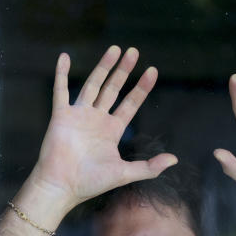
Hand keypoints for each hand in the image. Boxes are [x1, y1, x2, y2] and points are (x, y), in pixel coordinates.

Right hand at [28, 45, 177, 210]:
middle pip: (113, 88)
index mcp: (112, 130)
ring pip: (93, 84)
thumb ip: (149, 167)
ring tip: (114, 49)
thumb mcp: (124, 173)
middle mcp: (97, 119)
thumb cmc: (90, 183)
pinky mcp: (61, 115)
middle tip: (133, 51)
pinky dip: (62, 74)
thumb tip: (175, 160)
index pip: (131, 103)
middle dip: (123, 70)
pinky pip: (61, 90)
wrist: (61, 186)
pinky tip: (64, 57)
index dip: (141, 88)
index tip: (152, 71)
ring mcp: (79, 115)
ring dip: (103, 66)